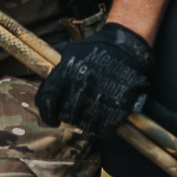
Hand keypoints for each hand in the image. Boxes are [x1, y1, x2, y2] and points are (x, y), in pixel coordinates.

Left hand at [35, 23, 153, 136]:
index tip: (52, 119)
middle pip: (66, 114)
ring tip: (91, 114)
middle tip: (76, 113)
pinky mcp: (116, 108)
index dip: (48, 114)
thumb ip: (59, 72)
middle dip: (70, 116)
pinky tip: (103, 122)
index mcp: (67, 73)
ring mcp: (99, 99)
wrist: (129, 46)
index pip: (47, 101)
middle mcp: (80, 87)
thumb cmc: (99, 49)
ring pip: (84, 124)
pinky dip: (102, 129)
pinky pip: (103, 130)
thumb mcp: (73, 53)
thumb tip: (48, 92)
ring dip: (86, 122)